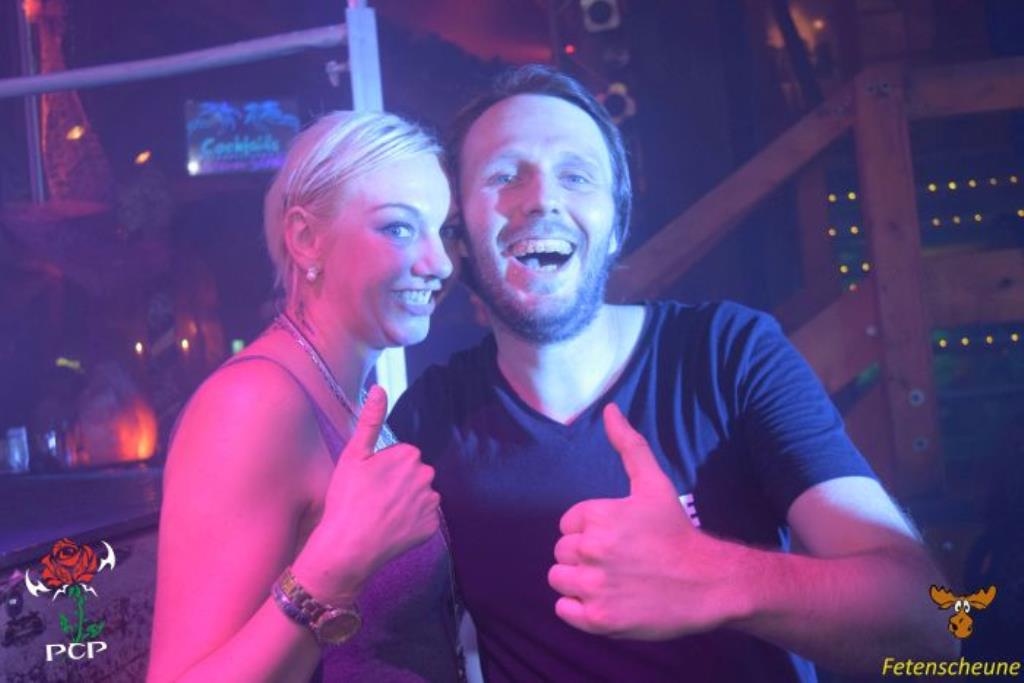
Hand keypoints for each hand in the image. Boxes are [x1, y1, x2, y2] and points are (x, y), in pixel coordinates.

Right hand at [294, 385, 439, 602]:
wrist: (348, 546)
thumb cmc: (346, 498)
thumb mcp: (354, 455)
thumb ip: (370, 420)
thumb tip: (379, 388)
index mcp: (409, 455)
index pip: (403, 457)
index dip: (384, 469)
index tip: (369, 482)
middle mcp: (426, 476)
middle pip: (414, 475)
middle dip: (398, 484)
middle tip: (373, 499)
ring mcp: (430, 503)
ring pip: (419, 497)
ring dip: (405, 503)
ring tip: (380, 515)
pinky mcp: (430, 527)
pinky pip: (422, 520)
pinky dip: (410, 523)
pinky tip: (391, 529)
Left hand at [547, 403, 746, 638]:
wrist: (708, 583)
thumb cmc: (677, 532)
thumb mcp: (653, 484)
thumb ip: (628, 445)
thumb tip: (610, 410)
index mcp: (598, 516)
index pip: (568, 525)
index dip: (590, 531)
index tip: (618, 538)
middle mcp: (592, 550)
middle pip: (562, 552)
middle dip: (585, 556)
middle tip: (619, 561)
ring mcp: (594, 586)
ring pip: (559, 580)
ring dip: (579, 582)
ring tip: (612, 581)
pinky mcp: (598, 620)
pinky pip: (563, 610)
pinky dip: (579, 609)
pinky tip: (607, 601)